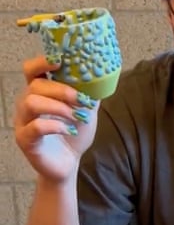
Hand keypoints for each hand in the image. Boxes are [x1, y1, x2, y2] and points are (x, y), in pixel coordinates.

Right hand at [14, 56, 99, 181]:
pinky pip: (36, 126)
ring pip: (31, 103)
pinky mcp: (25, 140)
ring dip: (59, 107)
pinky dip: (56, 126)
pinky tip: (70, 131)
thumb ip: (89, 94)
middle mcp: (26, 104)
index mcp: (39, 93)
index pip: (32, 71)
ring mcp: (23, 122)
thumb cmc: (74, 134)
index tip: (59, 61)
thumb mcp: (86, 111)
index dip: (42, 62)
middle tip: (82, 100)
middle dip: (62, 90)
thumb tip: (100, 76)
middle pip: (36, 85)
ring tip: (76, 117)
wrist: (69, 163)